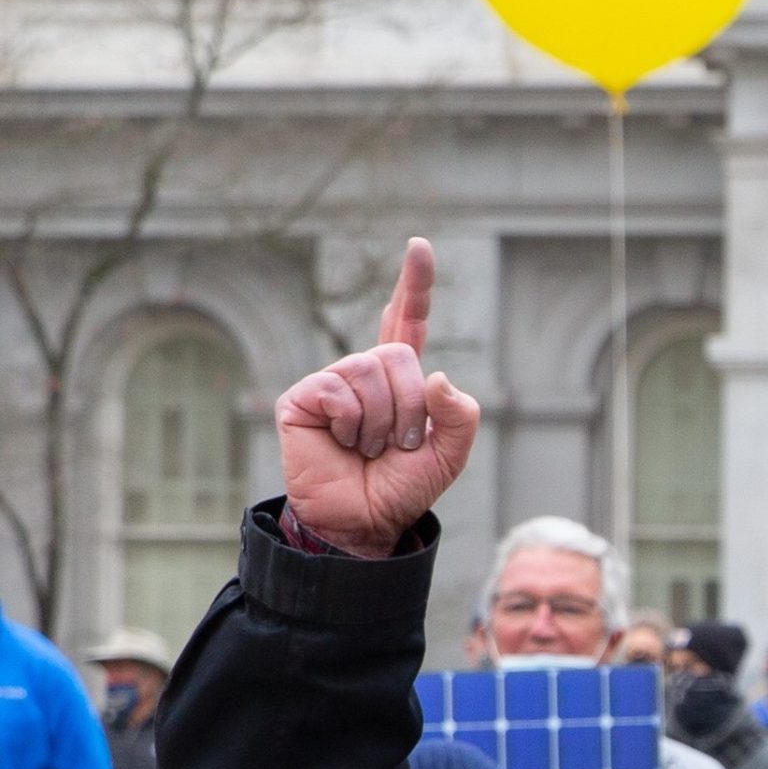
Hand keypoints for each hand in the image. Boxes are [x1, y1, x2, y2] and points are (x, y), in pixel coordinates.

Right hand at [275, 239, 480, 557]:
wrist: (365, 521)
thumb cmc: (403, 487)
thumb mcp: (451, 454)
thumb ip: (462, 415)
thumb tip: (439, 377)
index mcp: (400, 380)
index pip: (408, 322)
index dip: (414, 285)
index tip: (419, 247)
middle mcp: (363, 373)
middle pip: (398, 355)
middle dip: (410, 405)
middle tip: (397, 443)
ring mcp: (331, 383)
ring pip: (370, 370)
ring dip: (382, 421)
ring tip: (368, 448)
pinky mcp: (303, 398)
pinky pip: (338, 389)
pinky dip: (352, 423)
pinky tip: (342, 443)